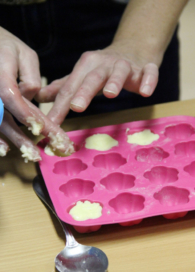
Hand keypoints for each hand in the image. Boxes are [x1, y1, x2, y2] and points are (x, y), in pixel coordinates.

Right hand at [0, 27, 73, 160]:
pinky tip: (4, 150)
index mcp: (0, 74)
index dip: (26, 115)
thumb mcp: (22, 54)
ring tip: (32, 155)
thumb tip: (31, 97)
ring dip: (15, 141)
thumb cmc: (4, 46)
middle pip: (5, 117)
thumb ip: (30, 76)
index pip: (13, 98)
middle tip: (40, 153)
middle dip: (23, 137)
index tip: (42, 130)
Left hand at [35, 41, 158, 124]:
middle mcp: (104, 64)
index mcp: (86, 67)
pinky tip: (145, 92)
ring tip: (110, 94)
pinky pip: (148, 73)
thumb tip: (40, 97)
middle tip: (76, 107)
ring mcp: (125, 65)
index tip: (51, 123)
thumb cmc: (103, 68)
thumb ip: (64, 87)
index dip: (60, 106)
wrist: (132, 49)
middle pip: (93, 78)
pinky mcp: (144, 68)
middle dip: (84, 92)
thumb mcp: (82, 75)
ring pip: (119, 73)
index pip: (70, 88)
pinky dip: (148, 80)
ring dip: (114, 82)